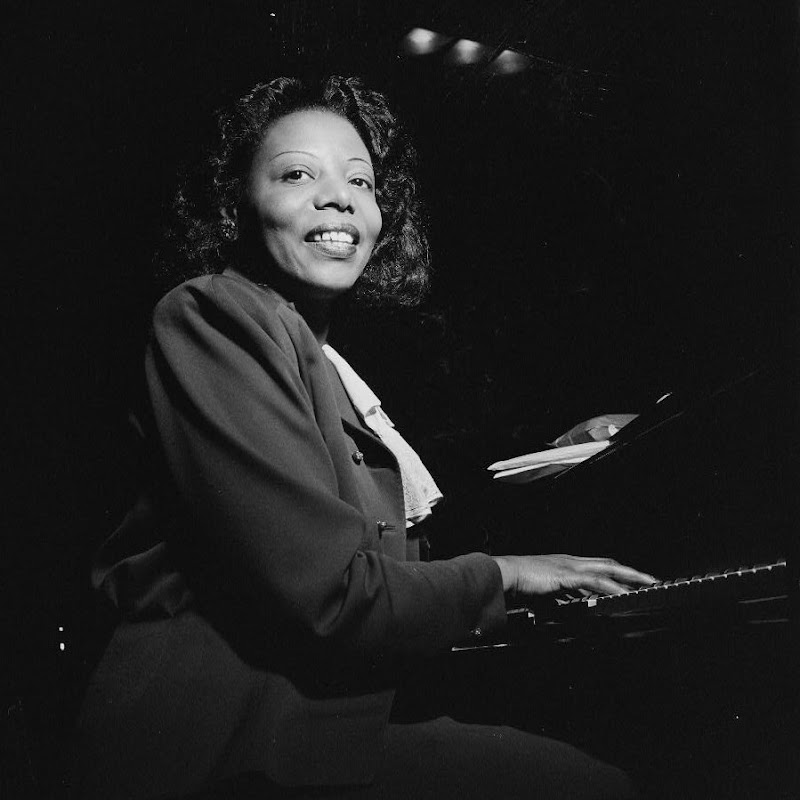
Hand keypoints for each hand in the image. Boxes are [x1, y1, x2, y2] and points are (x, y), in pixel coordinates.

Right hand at [492, 554, 656, 599]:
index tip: (632, 580)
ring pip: (608, 569)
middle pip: (609, 563)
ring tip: (649, 583)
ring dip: (631, 576)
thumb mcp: (545, 592)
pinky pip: (595, 581)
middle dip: (632, 572)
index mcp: (566, 564)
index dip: (617, 572)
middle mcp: (571, 561)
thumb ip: (560, 596)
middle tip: (652, 579)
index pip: (598, 565)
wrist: (503, 574)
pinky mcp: (566, 575)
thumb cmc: (518, 583)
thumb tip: (571, 605)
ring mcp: (570, 566)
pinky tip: (624, 594)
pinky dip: (612, 587)